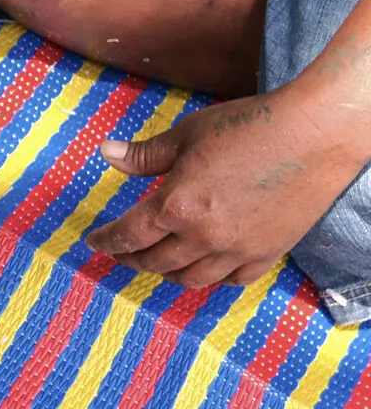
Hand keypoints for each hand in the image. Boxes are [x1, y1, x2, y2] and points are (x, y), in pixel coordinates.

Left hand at [85, 86, 369, 287]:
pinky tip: (203, 267)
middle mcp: (204, 236)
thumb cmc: (248, 127)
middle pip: (155, 262)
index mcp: (176, 206)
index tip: (94, 243)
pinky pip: (232, 280)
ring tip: (156, 263)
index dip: (106, 241)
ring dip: (166, 273)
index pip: (129, 235)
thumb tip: (107, 154)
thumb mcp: (187, 135)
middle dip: (131, 259)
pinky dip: (212, 278)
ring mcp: (238, 250)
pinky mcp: (268, 253)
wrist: (315, 134)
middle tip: (120, 253)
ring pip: (191, 278)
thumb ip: (145, 155)